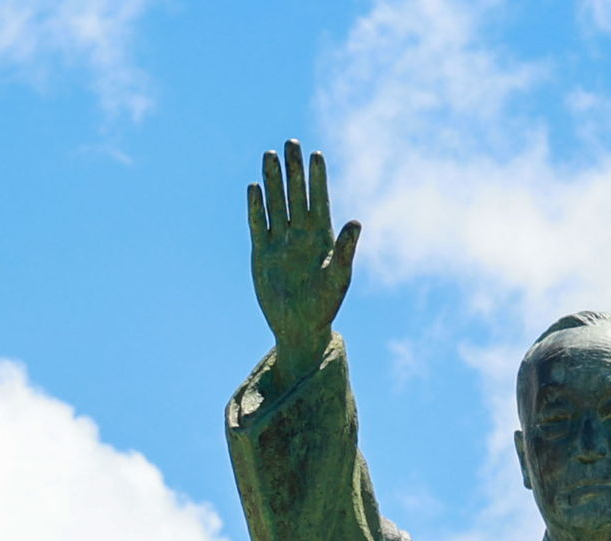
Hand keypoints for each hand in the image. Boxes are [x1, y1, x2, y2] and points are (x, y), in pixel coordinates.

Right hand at [248, 138, 359, 369]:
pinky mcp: (261, 253)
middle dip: (293, 169)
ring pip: (276, 204)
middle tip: (290, 143)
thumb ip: (346, 250)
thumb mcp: (338, 277)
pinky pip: (258, 224)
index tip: (316, 154)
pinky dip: (256, 207)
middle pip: (296, 194)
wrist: (299, 327)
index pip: (319, 199)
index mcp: (322, 236)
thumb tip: (356, 222)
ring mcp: (280, 241)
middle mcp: (301, 233)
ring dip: (273, 181)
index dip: (318, 178)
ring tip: (269, 155)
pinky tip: (254, 188)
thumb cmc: (325, 305)